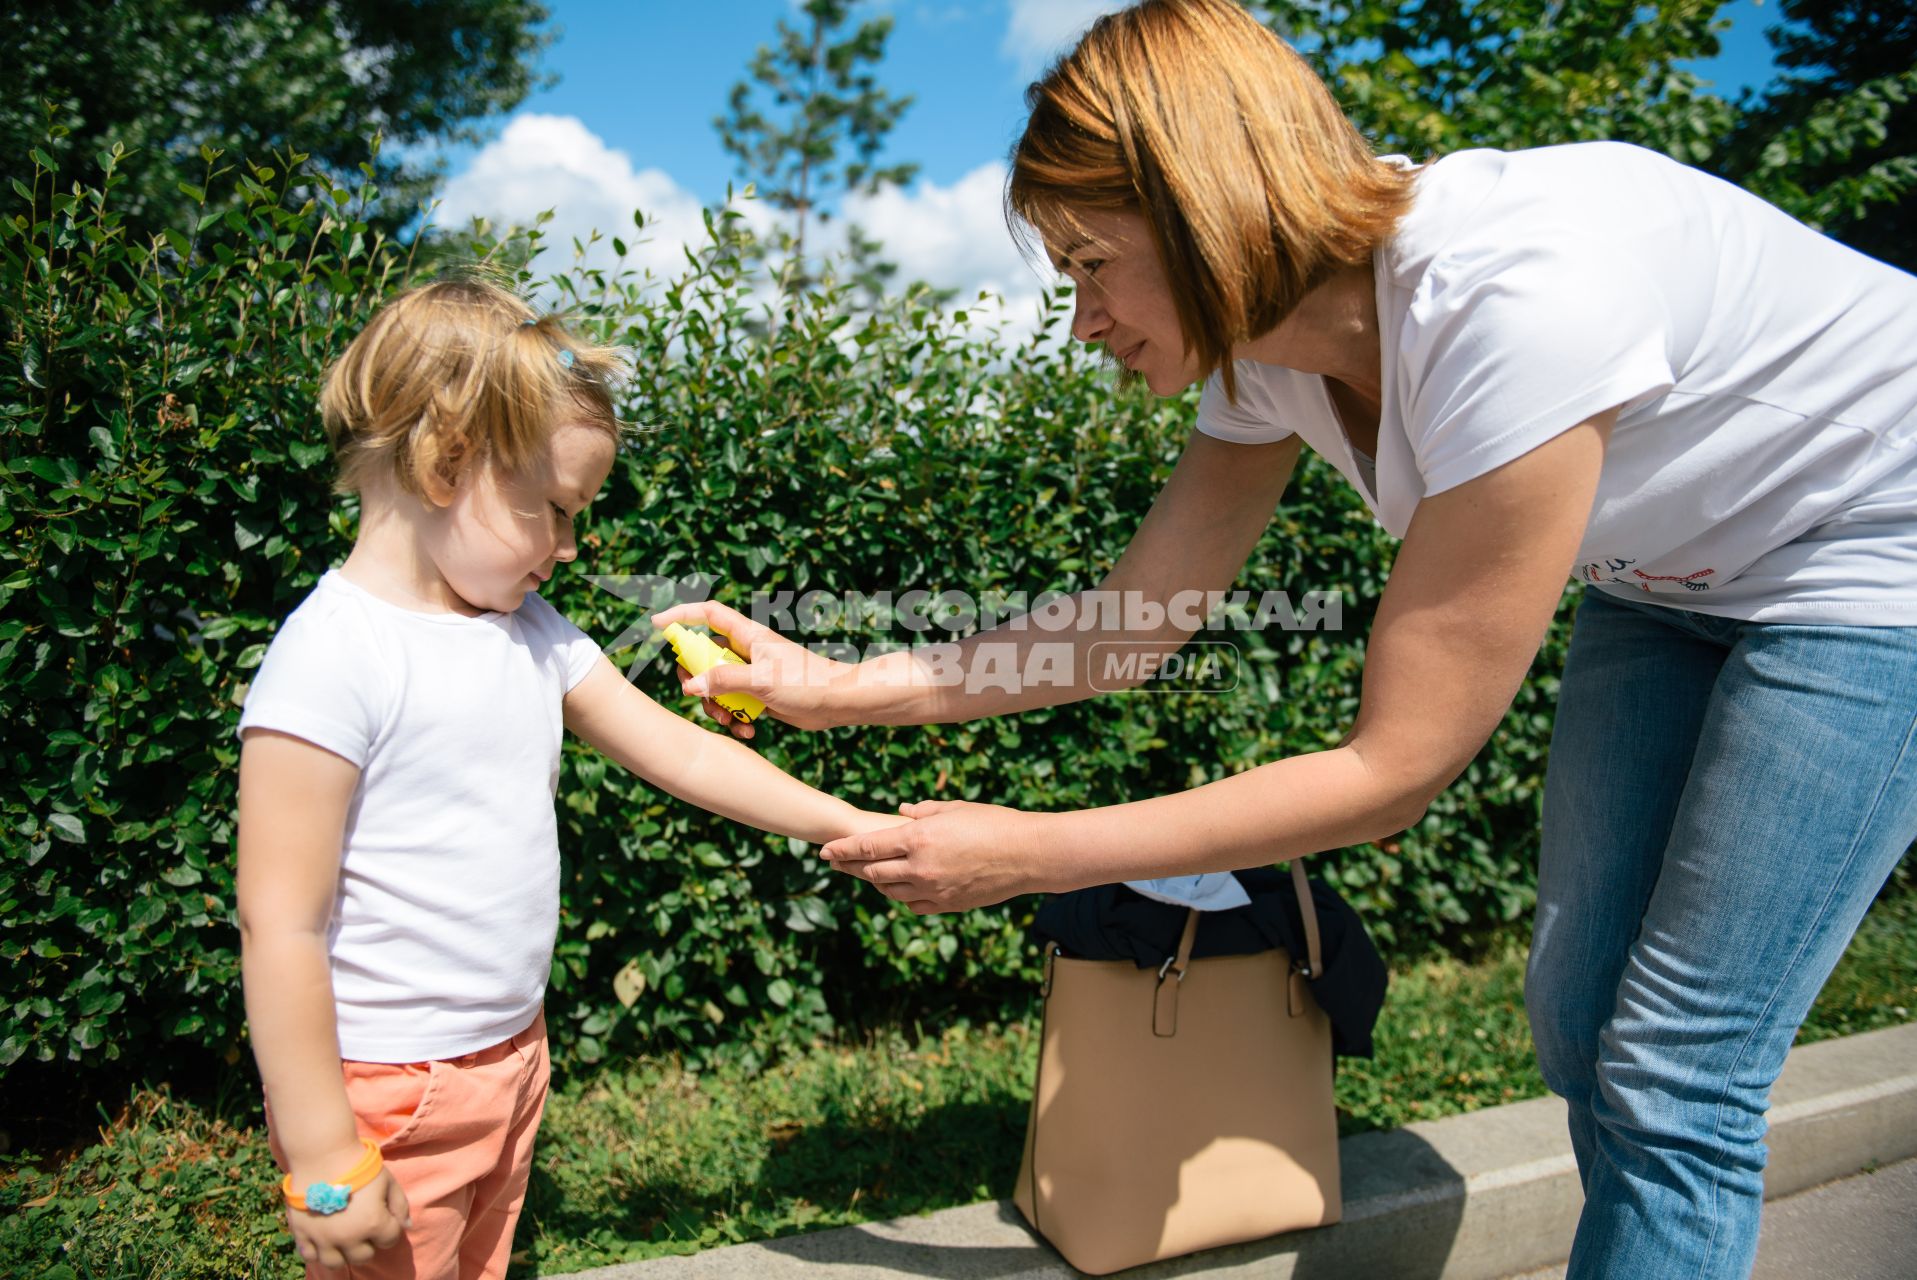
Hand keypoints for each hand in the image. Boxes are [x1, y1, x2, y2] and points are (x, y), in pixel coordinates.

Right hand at [286, 1160, 409, 1272]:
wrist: (323, 1156)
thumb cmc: (360, 1166)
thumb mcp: (388, 1181)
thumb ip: (400, 1206)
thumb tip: (407, 1227)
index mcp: (373, 1224)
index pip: (390, 1240)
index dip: (389, 1228)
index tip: (382, 1217)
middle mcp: (349, 1238)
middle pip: (363, 1256)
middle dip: (367, 1243)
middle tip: (361, 1227)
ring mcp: (323, 1239)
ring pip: (335, 1263)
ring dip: (342, 1253)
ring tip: (343, 1238)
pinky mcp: (302, 1234)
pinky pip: (309, 1256)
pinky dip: (317, 1251)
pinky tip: (323, 1239)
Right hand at [649, 600, 852, 738]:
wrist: (838, 702)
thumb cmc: (807, 683)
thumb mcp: (762, 681)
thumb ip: (725, 681)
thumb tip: (691, 685)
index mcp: (747, 636)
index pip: (707, 614)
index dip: (681, 615)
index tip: (657, 624)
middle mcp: (745, 652)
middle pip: (701, 656)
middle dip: (695, 679)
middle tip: (701, 697)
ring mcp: (749, 673)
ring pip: (714, 685)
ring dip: (715, 706)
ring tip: (730, 721)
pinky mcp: (757, 694)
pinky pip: (731, 704)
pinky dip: (733, 718)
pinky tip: (747, 730)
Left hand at [821, 800, 1049, 912]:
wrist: (1027, 855)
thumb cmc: (994, 823)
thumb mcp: (954, 809)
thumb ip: (922, 812)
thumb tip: (899, 813)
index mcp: (918, 839)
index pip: (867, 846)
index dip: (841, 850)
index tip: (823, 851)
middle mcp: (920, 867)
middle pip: (872, 871)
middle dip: (851, 866)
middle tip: (836, 862)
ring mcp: (933, 890)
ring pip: (890, 891)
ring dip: (876, 882)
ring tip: (867, 874)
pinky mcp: (948, 905)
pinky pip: (913, 905)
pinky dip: (901, 896)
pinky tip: (899, 888)